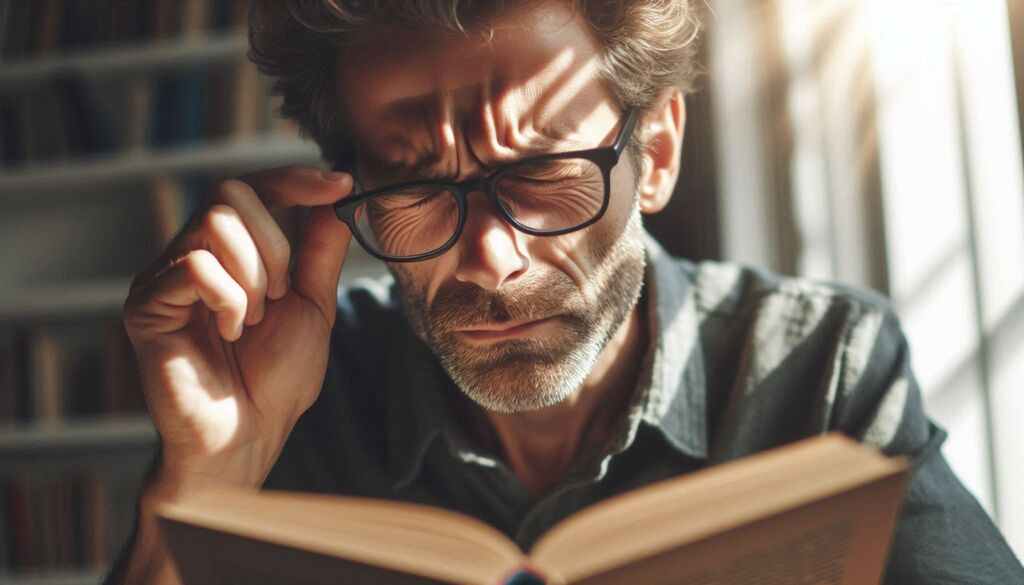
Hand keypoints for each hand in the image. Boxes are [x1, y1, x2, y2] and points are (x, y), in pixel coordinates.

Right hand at [123, 165, 352, 492]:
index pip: (252, 188)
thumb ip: (319, 253)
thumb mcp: (312, 306)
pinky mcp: (146, 306)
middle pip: (231, 193)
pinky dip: (229, 298)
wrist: (248, 439)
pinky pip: (194, 268)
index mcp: (228, 255)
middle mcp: (190, 257)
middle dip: (275, 242)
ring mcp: (163, 279)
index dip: (294, 179)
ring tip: (254, 320)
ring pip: (214, 224)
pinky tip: (232, 332)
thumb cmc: (276, 381)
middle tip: (282, 295)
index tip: (339, 183)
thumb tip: (336, 199)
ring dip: (256, 274)